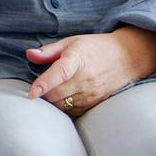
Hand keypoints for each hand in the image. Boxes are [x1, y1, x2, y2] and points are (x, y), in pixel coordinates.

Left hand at [25, 26, 155, 116]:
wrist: (127, 57)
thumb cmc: (95, 48)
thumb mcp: (71, 42)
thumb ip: (49, 51)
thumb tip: (29, 55)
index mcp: (77, 60)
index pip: (59, 73)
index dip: (44, 84)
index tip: (31, 93)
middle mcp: (85, 79)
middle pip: (56, 95)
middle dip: (43, 94)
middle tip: (37, 89)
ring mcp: (91, 94)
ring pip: (63, 106)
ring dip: (53, 102)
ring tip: (51, 92)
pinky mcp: (96, 104)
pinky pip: (74, 112)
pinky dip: (65, 108)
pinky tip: (63, 99)